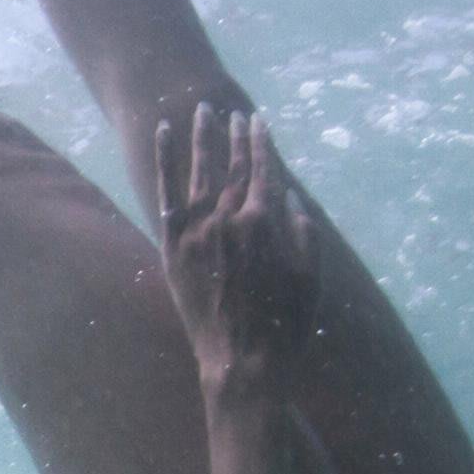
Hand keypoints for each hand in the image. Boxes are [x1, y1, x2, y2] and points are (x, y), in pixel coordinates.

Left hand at [156, 99, 315, 392]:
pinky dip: (165, 159)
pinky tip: (164, 132)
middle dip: (234, 136)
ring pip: (200, 170)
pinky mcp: (173, 246)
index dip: (261, 143)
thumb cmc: (284, 327)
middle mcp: (230, 219)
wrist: (241, 362)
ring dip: (202, 137)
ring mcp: (198, 231)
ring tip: (203, 110)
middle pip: (232, 166)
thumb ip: (304, 233)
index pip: (263, 170)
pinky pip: (166, 192)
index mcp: (265, 223)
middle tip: (232, 113)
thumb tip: (292, 198)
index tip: (259, 121)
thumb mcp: (310, 278)